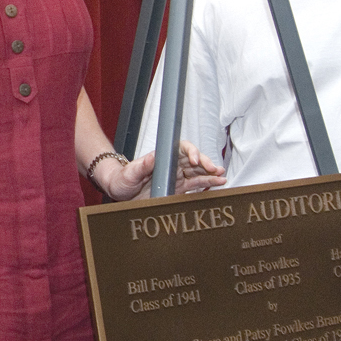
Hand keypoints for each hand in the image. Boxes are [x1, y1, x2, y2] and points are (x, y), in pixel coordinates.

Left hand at [97, 141, 224, 200]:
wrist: (118, 191)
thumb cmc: (121, 179)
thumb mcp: (129, 173)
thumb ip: (142, 166)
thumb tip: (153, 157)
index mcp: (162, 157)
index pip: (182, 149)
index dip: (191, 152)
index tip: (195, 160)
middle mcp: (171, 165)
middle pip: (194, 160)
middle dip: (206, 164)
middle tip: (215, 170)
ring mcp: (176, 176)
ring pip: (197, 173)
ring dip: (210, 174)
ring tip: (222, 177)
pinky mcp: (177, 189)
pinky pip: (195, 185)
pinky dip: (206, 185)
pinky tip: (217, 185)